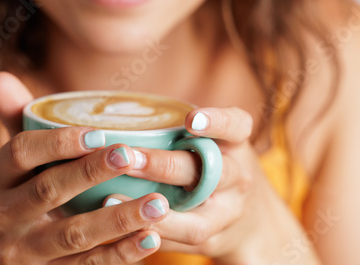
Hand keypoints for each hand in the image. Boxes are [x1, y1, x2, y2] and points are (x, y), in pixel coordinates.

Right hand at [0, 72, 169, 263]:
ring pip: (72, 234)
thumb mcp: (21, 157)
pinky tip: (151, 237)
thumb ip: (16, 119)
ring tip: (158, 202)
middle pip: (46, 190)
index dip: (57, 142)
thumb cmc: (31, 184)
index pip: (19, 152)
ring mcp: (25, 250)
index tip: (99, 133)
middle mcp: (1, 215)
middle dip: (89, 173)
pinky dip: (120, 253)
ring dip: (117, 217)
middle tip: (130, 156)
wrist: (24, 246)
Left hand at [107, 107, 283, 260]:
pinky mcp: (212, 241)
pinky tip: (118, 228)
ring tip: (112, 199)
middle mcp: (237, 179)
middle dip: (165, 166)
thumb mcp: (209, 139)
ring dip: (153, 212)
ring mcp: (227, 214)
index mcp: (235, 144)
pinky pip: (179, 243)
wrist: (248, 216)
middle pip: (209, 174)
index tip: (190, 120)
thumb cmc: (211, 162)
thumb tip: (111, 116)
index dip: (215, 122)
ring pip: (195, 221)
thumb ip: (175, 129)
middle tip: (129, 158)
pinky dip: (148, 234)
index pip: (235, 126)